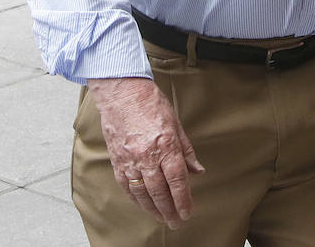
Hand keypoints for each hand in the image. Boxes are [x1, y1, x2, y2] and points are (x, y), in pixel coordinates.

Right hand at [88, 77, 204, 228]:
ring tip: (162, 218)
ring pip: (142, 193)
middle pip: (159, 192)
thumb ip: (186, 150)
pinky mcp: (117, 160)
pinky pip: (126, 185)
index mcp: (165, 145)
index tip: (188, 212)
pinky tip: (142, 204)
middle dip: (169, 210)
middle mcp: (146, 156)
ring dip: (152, 209)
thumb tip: (197, 171)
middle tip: (176, 222)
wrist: (122, 92)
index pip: (177, 180)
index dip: (183, 200)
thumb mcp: (176, 124)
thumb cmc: (151, 103)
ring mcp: (129, 159)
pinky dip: (135, 198)